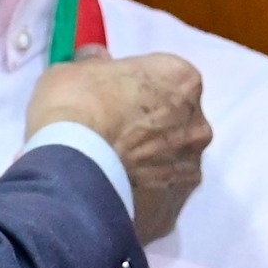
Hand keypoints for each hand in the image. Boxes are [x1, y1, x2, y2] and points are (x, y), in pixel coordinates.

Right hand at [28, 52, 208, 241]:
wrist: (70, 167)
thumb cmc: (74, 105)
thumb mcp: (73, 70)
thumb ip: (96, 64)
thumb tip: (99, 60)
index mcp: (183, 79)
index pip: (166, 79)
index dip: (138, 89)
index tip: (114, 99)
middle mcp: (198, 124)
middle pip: (176, 122)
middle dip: (151, 127)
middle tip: (113, 134)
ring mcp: (190, 169)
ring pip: (170, 162)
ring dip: (148, 163)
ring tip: (110, 168)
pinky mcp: (175, 208)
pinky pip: (157, 196)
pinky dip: (141, 194)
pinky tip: (113, 191)